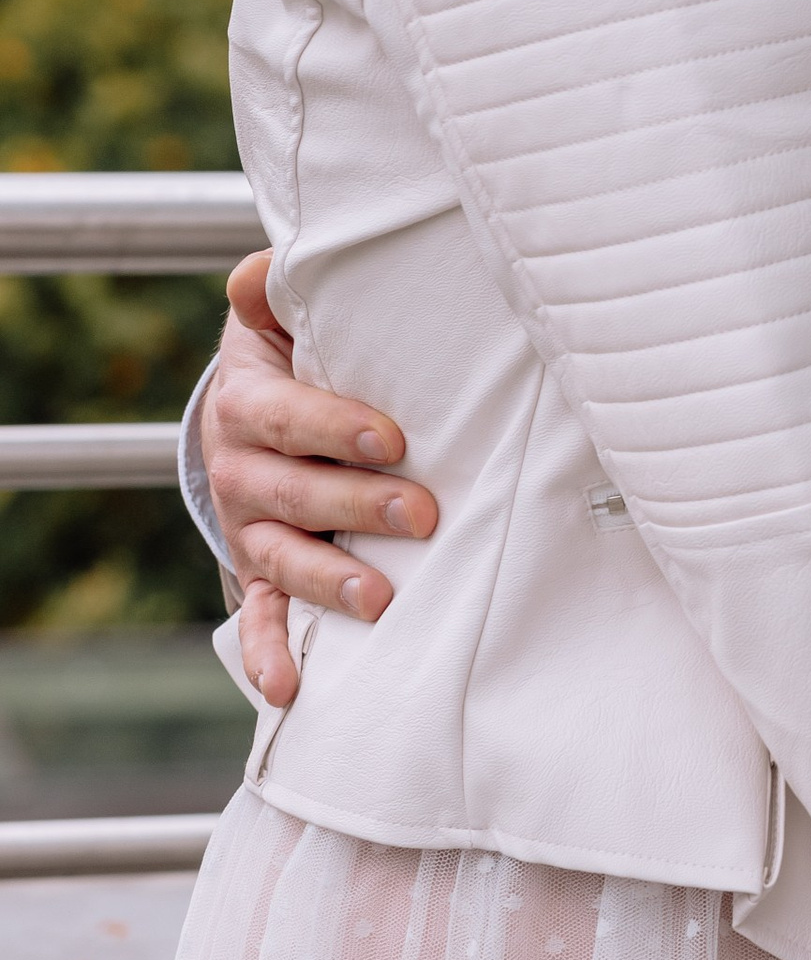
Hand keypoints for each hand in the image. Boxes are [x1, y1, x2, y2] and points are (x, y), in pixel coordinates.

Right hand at [204, 253, 437, 707]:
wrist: (255, 406)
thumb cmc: (296, 350)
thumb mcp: (282, 313)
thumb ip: (274, 288)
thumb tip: (263, 268)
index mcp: (248, 401)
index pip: (285, 415)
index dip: (332, 426)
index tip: (391, 437)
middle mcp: (239, 468)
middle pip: (292, 492)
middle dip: (356, 504)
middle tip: (422, 513)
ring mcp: (249, 525)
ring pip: (283, 556)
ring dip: (329, 579)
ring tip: (381, 599)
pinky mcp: (260, 569)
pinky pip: (260, 614)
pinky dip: (269, 652)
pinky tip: (286, 690)